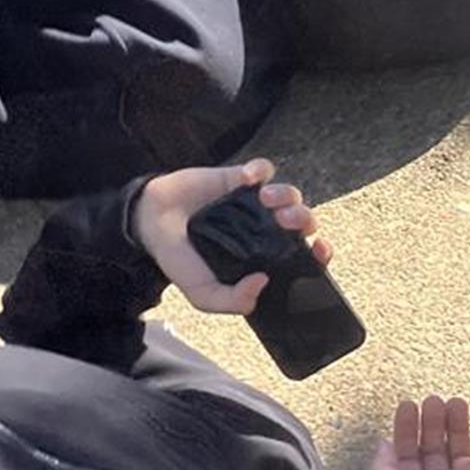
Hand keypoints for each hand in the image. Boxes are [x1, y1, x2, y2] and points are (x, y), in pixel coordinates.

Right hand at [133, 157, 331, 317]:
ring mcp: (252, 204)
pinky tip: (247, 179)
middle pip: (302, 221)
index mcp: (262, 258)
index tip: (321, 249)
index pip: (303, 256)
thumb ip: (231, 300)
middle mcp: (263, 231)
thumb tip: (262, 282)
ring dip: (286, 195)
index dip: (319, 253)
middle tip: (286, 222)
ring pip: (288, 194)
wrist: (148, 223)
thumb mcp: (203, 294)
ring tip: (265, 200)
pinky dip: (260, 170)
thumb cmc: (179, 259)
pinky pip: (262, 169)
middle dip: (304, 219)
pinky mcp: (237, 179)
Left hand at [369, 395, 469, 469]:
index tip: (408, 405)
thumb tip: (383, 444)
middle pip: (434, 448)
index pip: (407, 455)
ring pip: (462, 448)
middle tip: (433, 399)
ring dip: (457, 424)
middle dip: (432, 422)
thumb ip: (383, 469)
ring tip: (456, 401)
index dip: (405, 429)